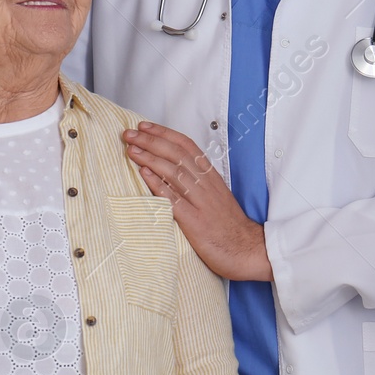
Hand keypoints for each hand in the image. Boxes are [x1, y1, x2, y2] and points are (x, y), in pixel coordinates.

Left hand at [122, 123, 271, 281]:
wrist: (245, 249)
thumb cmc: (227, 224)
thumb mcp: (214, 195)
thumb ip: (196, 180)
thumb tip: (170, 167)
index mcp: (210, 176)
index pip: (186, 145)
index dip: (163, 133)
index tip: (144, 126)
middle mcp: (206, 184)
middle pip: (176, 154)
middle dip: (151, 140)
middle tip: (129, 134)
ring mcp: (200, 202)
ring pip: (174, 172)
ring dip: (150, 158)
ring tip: (131, 149)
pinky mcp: (194, 221)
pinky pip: (173, 199)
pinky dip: (157, 184)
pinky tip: (143, 174)